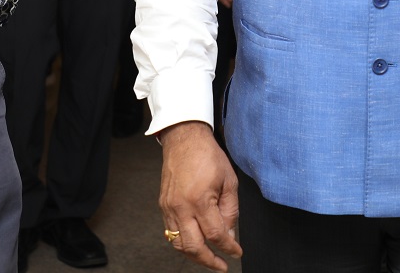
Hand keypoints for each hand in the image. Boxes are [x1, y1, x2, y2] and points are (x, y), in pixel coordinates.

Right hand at [157, 121, 241, 270]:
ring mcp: (169, 208)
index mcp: (200, 200)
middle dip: (209, 261)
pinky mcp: (163, 206)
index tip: (236, 252)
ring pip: (179, 244)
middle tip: (221, 266)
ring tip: (208, 259)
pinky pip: (171, 233)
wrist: (184, 139)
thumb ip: (230, 211)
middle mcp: (181, 207)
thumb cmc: (208, 156)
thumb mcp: (229, 181)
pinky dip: (183, 243)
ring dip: (194, 256)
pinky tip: (195, 243)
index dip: (228, 248)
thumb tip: (229, 235)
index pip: (215, 235)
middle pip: (194, 247)